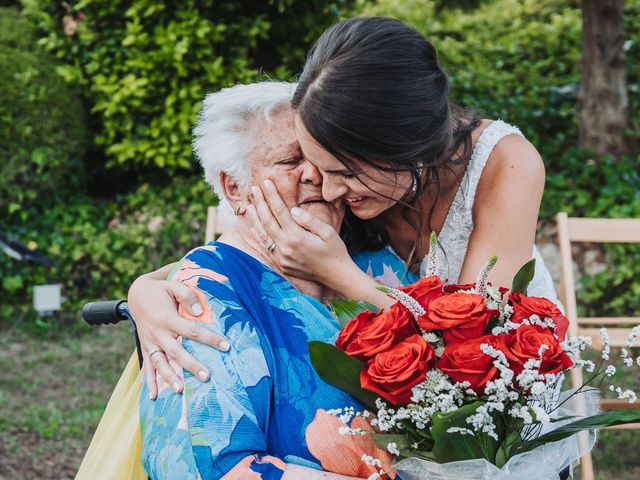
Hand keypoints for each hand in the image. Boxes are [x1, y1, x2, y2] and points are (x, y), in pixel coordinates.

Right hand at [128, 266, 230, 399]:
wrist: (137, 293)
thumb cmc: (160, 290)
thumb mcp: (173, 285)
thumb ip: (187, 296)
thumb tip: (199, 312)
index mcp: (167, 318)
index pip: (192, 331)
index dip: (210, 338)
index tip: (226, 346)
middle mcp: (157, 333)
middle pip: (176, 352)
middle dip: (191, 365)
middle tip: (206, 377)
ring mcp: (150, 342)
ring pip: (160, 363)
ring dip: (169, 377)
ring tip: (180, 390)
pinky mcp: (145, 347)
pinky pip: (146, 366)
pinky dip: (149, 382)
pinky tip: (153, 396)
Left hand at [247, 179, 351, 285]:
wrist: (336, 275)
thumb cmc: (334, 250)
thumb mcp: (327, 232)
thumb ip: (309, 220)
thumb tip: (293, 210)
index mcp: (296, 237)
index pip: (280, 211)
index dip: (272, 195)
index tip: (266, 183)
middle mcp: (285, 248)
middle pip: (268, 221)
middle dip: (260, 203)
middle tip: (253, 189)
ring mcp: (281, 258)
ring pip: (263, 234)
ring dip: (255, 218)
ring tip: (249, 205)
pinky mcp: (281, 264)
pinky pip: (266, 248)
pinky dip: (259, 236)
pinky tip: (254, 227)